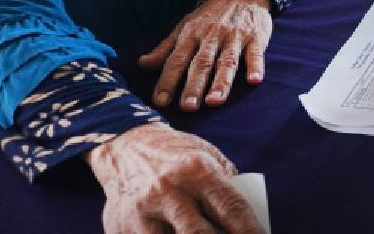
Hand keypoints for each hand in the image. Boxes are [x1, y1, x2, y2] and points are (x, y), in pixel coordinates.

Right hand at [87, 122, 262, 233]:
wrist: (125, 147)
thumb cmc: (175, 154)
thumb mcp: (206, 156)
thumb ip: (226, 185)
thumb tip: (251, 218)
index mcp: (197, 170)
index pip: (231, 208)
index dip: (250, 231)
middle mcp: (169, 190)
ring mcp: (142, 212)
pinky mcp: (123, 229)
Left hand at [139, 0, 271, 111]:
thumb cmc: (211, 14)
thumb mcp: (185, 26)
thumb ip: (165, 48)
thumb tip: (142, 65)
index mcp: (192, 35)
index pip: (177, 60)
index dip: (168, 81)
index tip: (160, 102)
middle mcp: (212, 37)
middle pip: (202, 63)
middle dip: (194, 85)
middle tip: (187, 107)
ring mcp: (235, 37)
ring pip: (227, 61)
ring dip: (221, 81)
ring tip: (214, 101)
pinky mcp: (256, 38)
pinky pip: (255, 53)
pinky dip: (256, 66)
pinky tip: (254, 80)